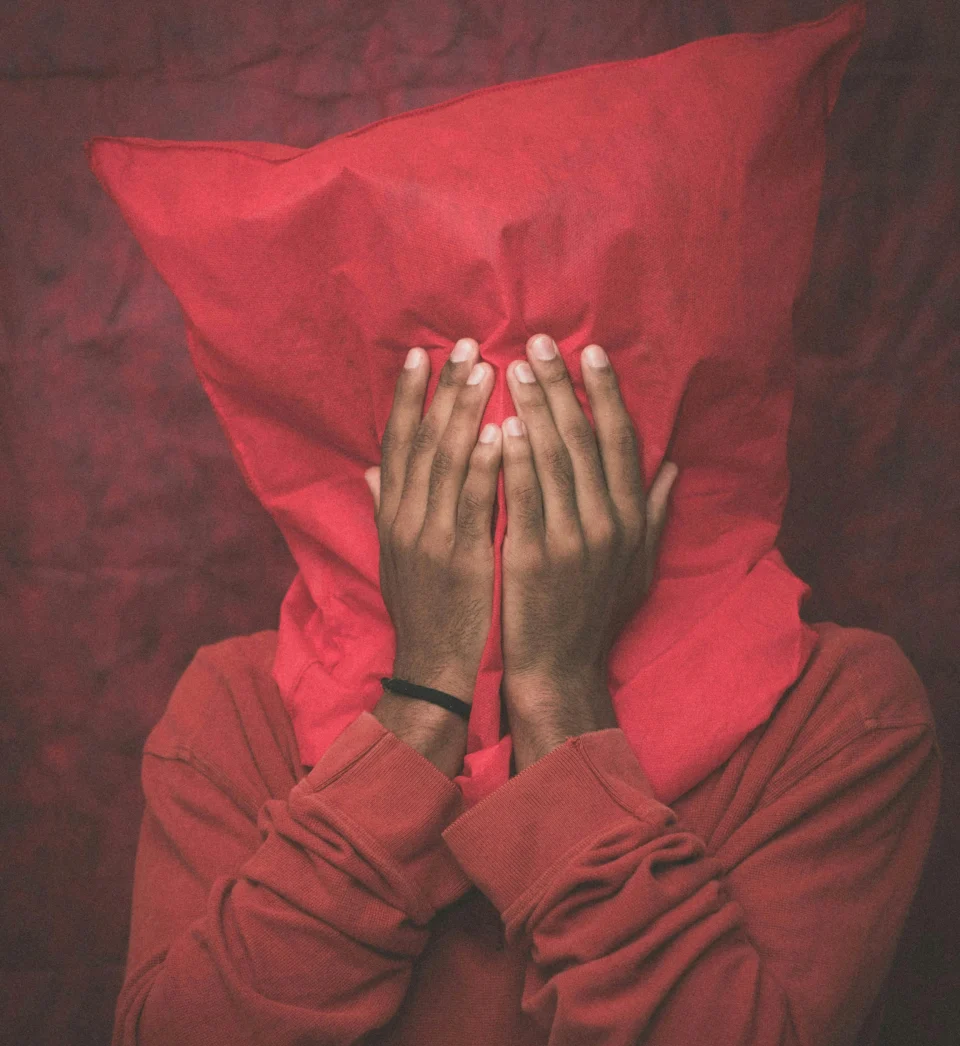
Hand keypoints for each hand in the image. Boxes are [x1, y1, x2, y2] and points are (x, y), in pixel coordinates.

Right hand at [364, 339, 501, 703]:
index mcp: (391, 515)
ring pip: (445, 463)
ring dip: (464, 413)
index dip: (406, 396)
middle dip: (441, 389)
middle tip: (465, 344)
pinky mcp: (461, 559)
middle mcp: (405, 519)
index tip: (420, 355)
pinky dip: (483, 467)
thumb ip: (386, 509)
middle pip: (421, 440)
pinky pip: (472, 505)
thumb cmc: (422, 611)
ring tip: (486, 370)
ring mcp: (431, 538)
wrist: (433, 668)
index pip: (396, 442)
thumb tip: (373, 469)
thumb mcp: (393, 558)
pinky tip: (498, 433)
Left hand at [500, 335, 678, 703]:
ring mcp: (574, 540)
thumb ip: (654, 514)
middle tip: (538, 343)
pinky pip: (525, 495)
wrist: (559, 669)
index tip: (588, 354)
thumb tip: (671, 467)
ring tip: (513, 368)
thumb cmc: (594, 615)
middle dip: (562, 386)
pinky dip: (514, 456)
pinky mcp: (536, 556)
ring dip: (534, 408)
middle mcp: (610, 523)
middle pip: (585, 439)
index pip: (621, 441)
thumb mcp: (637, 566)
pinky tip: (500, 423)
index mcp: (632, 519)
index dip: (605, 394)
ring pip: (554, 458)